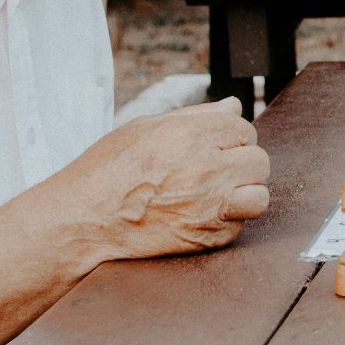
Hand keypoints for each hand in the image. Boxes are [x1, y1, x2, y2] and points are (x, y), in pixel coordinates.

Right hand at [57, 97, 270, 260]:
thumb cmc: (106, 171)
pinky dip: (228, 221)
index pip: (243, 128)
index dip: (231, 137)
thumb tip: (233, 107)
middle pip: (258, 160)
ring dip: (245, 193)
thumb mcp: (144, 129)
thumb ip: (195, 116)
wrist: (84, 222)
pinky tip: (203, 215)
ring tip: (220, 194)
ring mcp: (210, 205)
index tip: (214, 147)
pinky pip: (241, 225)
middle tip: (216, 171)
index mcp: (190, 135)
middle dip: (241, 163)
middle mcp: (206, 168)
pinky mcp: (208, 236)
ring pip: (260, 194)